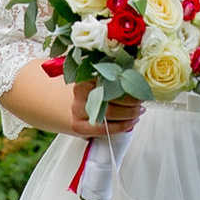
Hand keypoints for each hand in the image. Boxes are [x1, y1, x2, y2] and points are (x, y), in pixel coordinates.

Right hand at [4, 58, 141, 141]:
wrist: (57, 104)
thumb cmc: (83, 91)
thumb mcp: (92, 77)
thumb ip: (108, 73)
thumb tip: (136, 71)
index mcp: (85, 75)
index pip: (113, 78)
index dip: (131, 83)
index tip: (142, 85)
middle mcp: (80, 91)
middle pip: (113, 96)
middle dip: (133, 100)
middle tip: (143, 101)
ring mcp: (78, 109)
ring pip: (111, 112)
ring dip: (130, 113)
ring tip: (139, 111)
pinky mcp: (78, 126)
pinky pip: (105, 128)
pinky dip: (122, 126)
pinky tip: (131, 123)